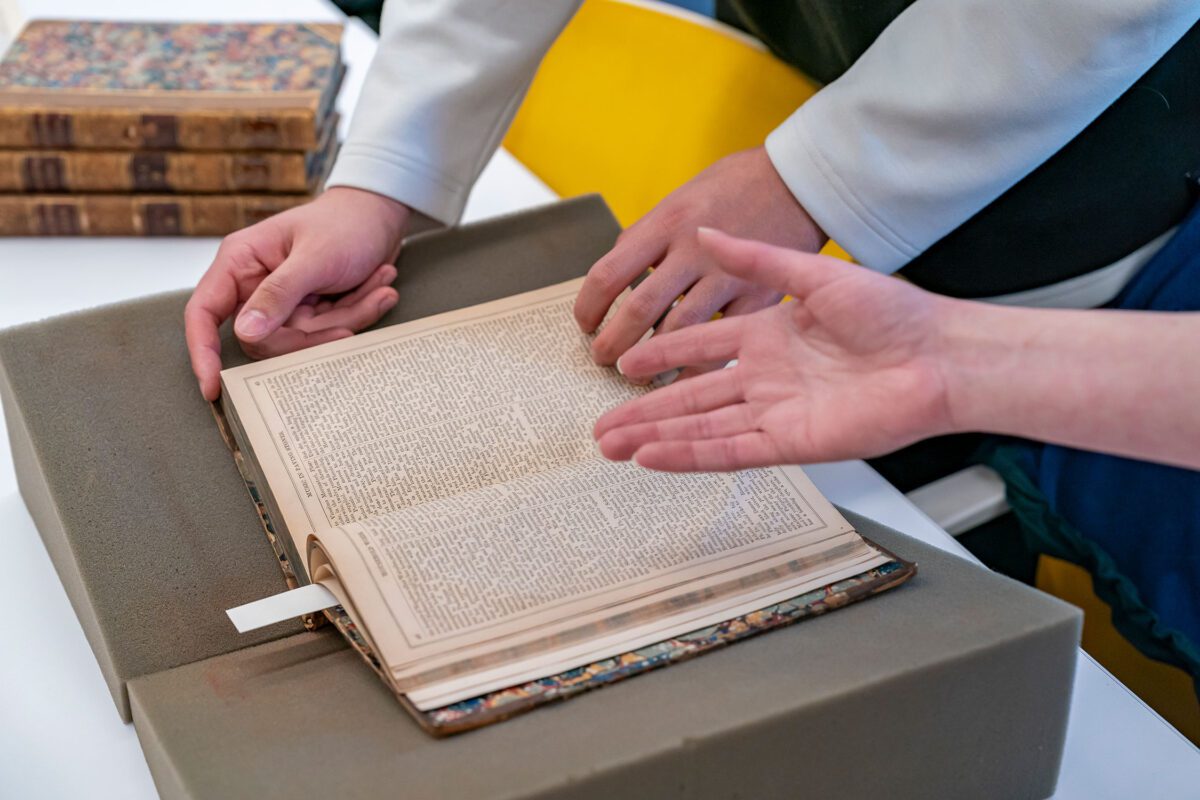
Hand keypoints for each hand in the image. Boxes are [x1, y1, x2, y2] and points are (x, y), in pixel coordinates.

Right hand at [185, 187, 411, 399]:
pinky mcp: (310, 313)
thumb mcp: (315, 257)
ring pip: (303, 341)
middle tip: (352, 316)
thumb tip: (245, 334)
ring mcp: (284, 303)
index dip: (203, 352)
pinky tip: (380, 288)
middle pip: (264, 339)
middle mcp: (255, 285)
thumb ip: (279, 294)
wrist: (381, 216)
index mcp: (241, 262)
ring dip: (348, 318)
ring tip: (381, 285)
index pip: (204, 313)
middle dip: (314, 334)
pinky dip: (359, 313)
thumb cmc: (344, 223)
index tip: (212, 387)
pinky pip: (328, 333)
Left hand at [573, 146, 825, 367]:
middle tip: (602, 359)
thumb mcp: (679, 199)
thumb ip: (647, 237)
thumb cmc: (735, 188)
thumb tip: (616, 274)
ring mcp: (726, 276)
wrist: (799, 181)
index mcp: (665, 224)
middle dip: (612, 344)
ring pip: (676, 332)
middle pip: (637, 310)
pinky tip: (682, 377)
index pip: (608, 274)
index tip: (584, 324)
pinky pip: (722, 343)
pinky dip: (697, 367)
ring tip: (637, 376)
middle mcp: (691, 250)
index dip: (587, 307)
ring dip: (649, 362)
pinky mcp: (757, 297)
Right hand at [594, 228, 955, 470]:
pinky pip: (730, 450)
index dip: (662, 355)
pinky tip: (654, 457)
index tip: (626, 361)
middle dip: (644, 410)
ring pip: (701, 428)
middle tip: (603, 424)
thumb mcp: (816, 276)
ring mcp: (777, 413)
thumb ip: (757, 262)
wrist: (939, 357)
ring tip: (613, 445)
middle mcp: (768, 378)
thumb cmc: (894, 313)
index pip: (700, 347)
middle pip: (691, 397)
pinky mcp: (791, 443)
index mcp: (770, 337)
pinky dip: (689, 454)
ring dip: (656, 437)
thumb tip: (709, 232)